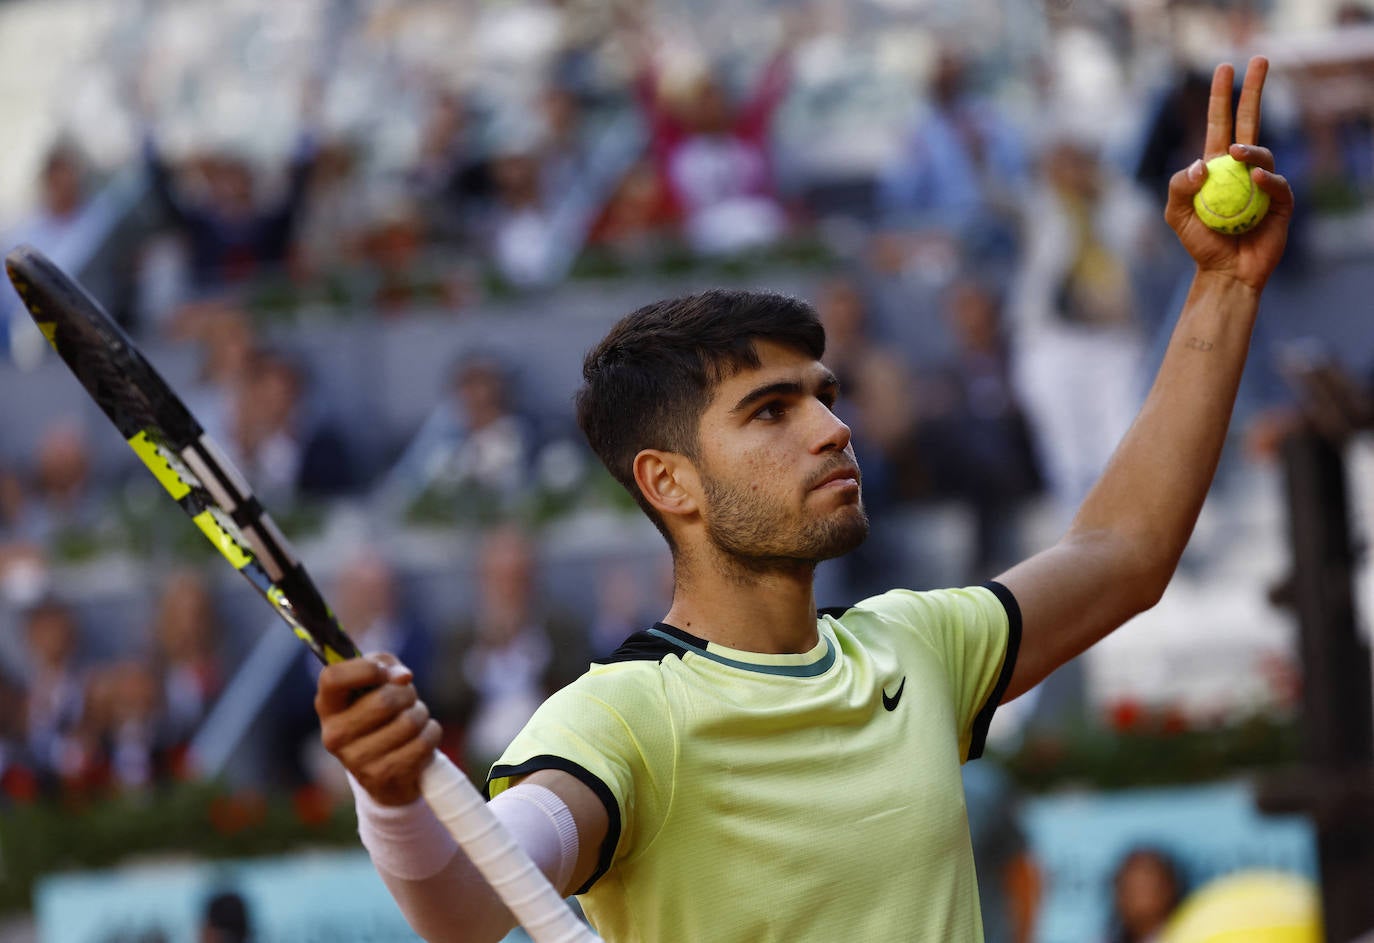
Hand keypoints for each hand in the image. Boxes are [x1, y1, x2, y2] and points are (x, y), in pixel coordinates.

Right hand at [316, 653, 441, 805]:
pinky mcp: (382, 777)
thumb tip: (403, 677)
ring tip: (412, 720)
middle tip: (407, 699)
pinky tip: (419, 738)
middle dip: (407, 693)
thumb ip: (384, 665)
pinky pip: (424, 742)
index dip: (366, 668)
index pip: (333, 677)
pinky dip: (431, 733)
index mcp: (328, 706)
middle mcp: (335, 735)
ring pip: (409, 721)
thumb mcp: (376, 683)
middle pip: (385, 700)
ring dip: (420, 714)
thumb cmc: (380, 714)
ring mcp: (357, 760)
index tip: (385, 672)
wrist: (386, 771)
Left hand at [1164, 56, 1294, 291]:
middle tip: (1259, 60)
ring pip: (1261, 153)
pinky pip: (1275, 182)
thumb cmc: (1200, 242)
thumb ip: (1179, 186)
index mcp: (1218, 166)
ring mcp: (1264, 182)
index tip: (1225, 68)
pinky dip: (1264, 177)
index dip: (1222, 97)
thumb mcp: (1176, 214)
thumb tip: (1200, 163)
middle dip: (1253, 90)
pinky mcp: (1281, 201)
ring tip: (1236, 153)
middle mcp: (1243, 168)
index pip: (1221, 123)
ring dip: (1249, 149)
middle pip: (1250, 121)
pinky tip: (1254, 177)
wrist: (1224, 272)